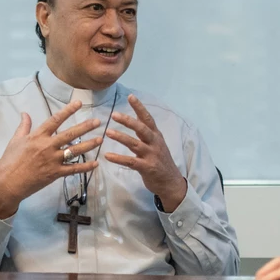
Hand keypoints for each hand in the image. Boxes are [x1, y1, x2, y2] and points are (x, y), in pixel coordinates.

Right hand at [0, 101, 101, 218]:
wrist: (6, 184)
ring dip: (89, 145)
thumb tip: (25, 113)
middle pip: (69, 134)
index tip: (78, 103)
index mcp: (37, 137)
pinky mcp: (55, 173)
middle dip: (85, 127)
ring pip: (74, 151)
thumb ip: (24, 127)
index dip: (67, 111)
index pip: (55, 120)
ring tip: (100, 140)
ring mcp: (52, 160)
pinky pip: (74, 169)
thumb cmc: (9, 161)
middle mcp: (47, 146)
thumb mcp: (15, 141)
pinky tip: (96, 163)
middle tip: (97, 121)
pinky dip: (85, 167)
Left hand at [104, 94, 186, 211]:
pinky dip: (119, 158)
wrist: (171, 182)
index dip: (139, 107)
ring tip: (108, 132)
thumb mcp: (156, 145)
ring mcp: (151, 155)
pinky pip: (131, 162)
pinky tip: (108, 156)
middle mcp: (155, 143)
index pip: (148, 118)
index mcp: (156, 136)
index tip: (130, 96)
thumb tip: (133, 121)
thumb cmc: (161, 162)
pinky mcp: (147, 168)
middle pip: (142, 129)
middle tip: (114, 114)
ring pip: (135, 144)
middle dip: (128, 121)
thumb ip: (145, 134)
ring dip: (121, 137)